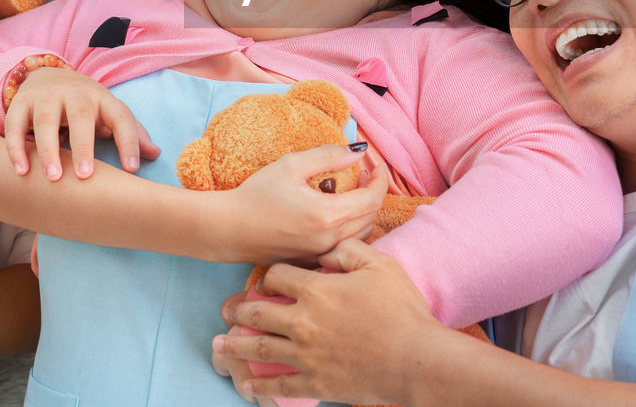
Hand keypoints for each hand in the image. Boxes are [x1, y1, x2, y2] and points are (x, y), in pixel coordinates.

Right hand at [5, 67, 159, 180]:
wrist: (47, 76)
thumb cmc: (86, 106)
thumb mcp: (109, 114)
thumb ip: (131, 133)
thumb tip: (156, 153)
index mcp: (103, 98)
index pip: (121, 117)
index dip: (129, 142)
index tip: (132, 169)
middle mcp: (75, 94)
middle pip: (80, 116)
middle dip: (83, 146)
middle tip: (84, 176)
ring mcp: (46, 97)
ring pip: (45, 121)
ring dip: (47, 150)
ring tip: (52, 177)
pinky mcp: (21, 103)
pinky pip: (15, 125)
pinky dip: (16, 147)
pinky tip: (21, 170)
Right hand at [214, 146, 388, 264]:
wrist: (227, 229)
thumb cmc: (255, 195)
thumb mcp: (291, 165)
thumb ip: (328, 156)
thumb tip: (358, 151)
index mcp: (327, 216)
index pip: (372, 198)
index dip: (380, 179)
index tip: (376, 165)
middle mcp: (329, 240)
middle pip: (371, 217)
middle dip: (374, 192)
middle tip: (364, 174)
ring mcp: (321, 255)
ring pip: (362, 234)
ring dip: (365, 211)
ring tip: (353, 191)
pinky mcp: (313, 261)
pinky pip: (345, 245)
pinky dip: (352, 227)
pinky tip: (338, 213)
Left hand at [214, 239, 444, 404]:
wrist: (416, 358)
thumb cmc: (401, 309)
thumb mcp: (379, 265)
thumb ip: (348, 250)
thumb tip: (325, 249)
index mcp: (317, 291)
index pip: (278, 277)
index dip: (270, 276)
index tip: (268, 281)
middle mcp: (304, 322)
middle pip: (259, 312)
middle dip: (240, 309)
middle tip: (227, 310)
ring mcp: (307, 355)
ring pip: (261, 348)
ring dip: (237, 346)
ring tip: (219, 345)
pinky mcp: (316, 382)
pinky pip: (280, 385)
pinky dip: (261, 387)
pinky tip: (246, 386)